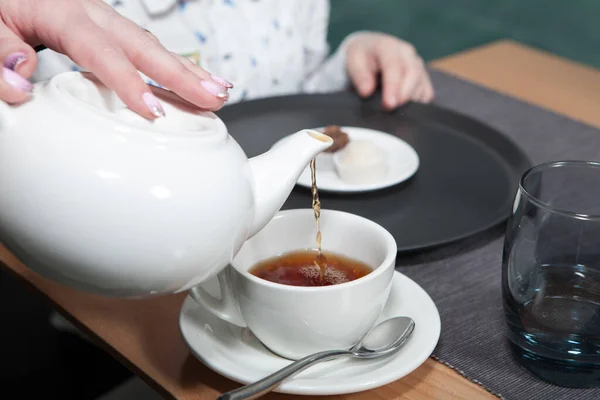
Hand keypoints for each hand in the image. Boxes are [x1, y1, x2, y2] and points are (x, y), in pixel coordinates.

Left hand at [0, 0, 231, 117]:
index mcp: (61, 11)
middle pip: (144, 44)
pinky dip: (173, 66)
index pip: (101, 50)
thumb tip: (19, 82)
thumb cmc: (0, 4)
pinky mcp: (106, 29)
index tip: (153, 111)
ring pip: (152, 46)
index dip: (130, 82)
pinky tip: (191, 80)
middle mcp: (90, 12)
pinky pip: (144, 48)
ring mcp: (102, 19)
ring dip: (187, 71)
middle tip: (213, 99)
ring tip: (218, 93)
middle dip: (182, 75)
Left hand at [346, 32, 433, 109]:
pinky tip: (406, 109)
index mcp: (388, 47)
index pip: (394, 66)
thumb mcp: (353, 62)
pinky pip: (426, 91)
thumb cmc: (362, 57)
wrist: (371, 49)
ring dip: (411, 100)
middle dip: (404, 95)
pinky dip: (419, 102)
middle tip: (392, 110)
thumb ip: (359, 76)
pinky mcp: (422, 75)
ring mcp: (417, 63)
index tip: (388, 104)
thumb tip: (366, 92)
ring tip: (396, 112)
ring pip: (421, 83)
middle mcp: (406, 53)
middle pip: (412, 74)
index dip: (392, 87)